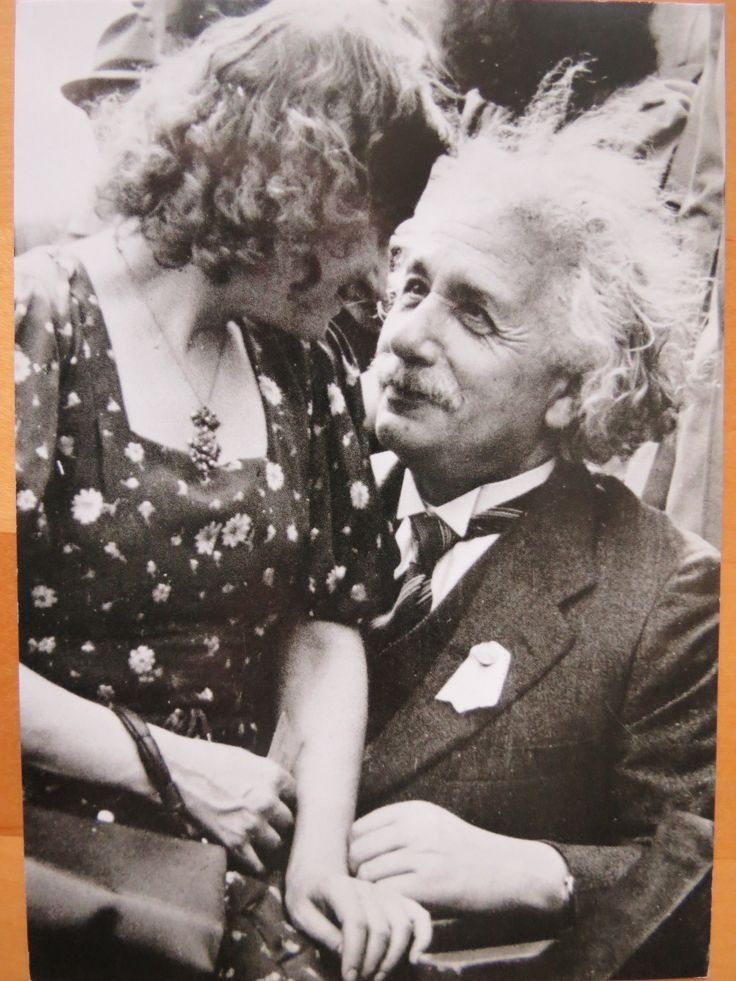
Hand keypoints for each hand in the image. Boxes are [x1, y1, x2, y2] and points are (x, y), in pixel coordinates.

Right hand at [158, 733, 295, 872]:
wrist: (178, 771)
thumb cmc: (211, 760)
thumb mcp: (247, 760)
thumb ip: (268, 778)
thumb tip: (281, 793)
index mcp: (274, 776)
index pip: (297, 798)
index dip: (288, 804)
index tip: (282, 808)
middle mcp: (267, 800)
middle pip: (290, 823)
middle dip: (280, 824)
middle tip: (271, 826)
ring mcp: (252, 823)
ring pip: (277, 844)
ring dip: (268, 843)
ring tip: (259, 840)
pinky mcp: (234, 842)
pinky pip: (257, 864)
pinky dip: (256, 864)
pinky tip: (252, 858)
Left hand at [285, 864, 431, 979]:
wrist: (317, 872)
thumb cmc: (307, 896)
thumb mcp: (300, 912)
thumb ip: (321, 931)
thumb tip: (345, 954)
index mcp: (338, 886)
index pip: (355, 921)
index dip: (354, 953)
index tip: (348, 978)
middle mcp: (366, 888)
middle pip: (380, 927)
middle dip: (372, 962)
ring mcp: (384, 893)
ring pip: (402, 925)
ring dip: (393, 957)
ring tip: (377, 977)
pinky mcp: (396, 900)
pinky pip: (419, 915)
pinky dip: (423, 936)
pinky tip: (415, 958)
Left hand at [349, 801, 567, 915]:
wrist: (509, 869)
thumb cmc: (465, 851)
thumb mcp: (433, 824)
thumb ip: (398, 828)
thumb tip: (354, 844)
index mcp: (413, 810)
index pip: (359, 828)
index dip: (352, 851)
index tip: (360, 868)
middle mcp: (415, 827)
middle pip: (358, 851)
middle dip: (355, 872)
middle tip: (365, 890)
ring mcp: (424, 855)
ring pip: (368, 875)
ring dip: (368, 893)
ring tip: (379, 901)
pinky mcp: (432, 884)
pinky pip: (387, 894)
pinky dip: (384, 905)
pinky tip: (394, 909)